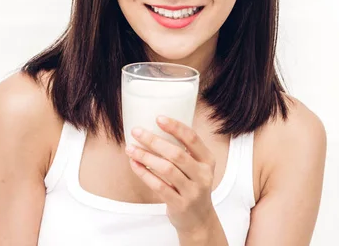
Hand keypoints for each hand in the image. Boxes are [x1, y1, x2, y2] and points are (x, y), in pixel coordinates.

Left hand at [125, 116, 217, 235]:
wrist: (199, 220)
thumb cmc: (193, 187)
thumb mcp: (197, 168)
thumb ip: (184, 152)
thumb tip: (156, 129)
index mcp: (208, 161)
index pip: (192, 139)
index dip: (175, 127)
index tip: (158, 118)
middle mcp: (203, 175)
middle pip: (176, 153)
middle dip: (154, 141)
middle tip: (137, 132)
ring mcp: (192, 191)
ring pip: (166, 169)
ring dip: (146, 156)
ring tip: (131, 148)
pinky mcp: (180, 204)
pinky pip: (159, 186)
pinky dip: (144, 174)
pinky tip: (134, 164)